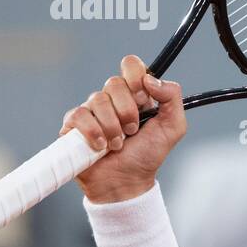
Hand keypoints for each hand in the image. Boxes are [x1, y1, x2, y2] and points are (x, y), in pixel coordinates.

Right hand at [60, 55, 186, 202]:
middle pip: (114, 82)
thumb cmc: (148, 155)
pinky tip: (101, 147)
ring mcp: (92, 110)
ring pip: (97, 100)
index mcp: (136, 94)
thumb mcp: (173, 127)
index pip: (130, 65)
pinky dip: (93, 133)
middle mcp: (112, 99)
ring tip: (118, 144)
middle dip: (128, 111)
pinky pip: (79, 115)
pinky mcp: (73, 124)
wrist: (127, 181)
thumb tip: (150, 79)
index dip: (135, 77)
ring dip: (113, 127)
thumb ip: (172, 97)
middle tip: (133, 130)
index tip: (143, 98)